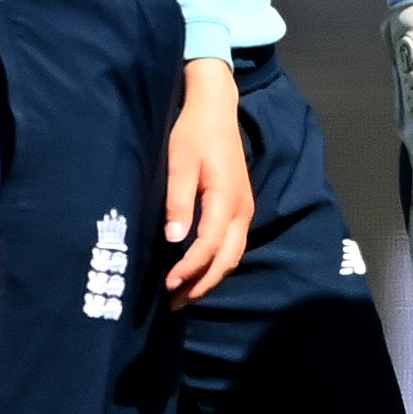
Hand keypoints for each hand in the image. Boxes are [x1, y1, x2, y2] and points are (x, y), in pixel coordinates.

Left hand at [159, 57, 252, 304]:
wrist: (217, 109)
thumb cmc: (194, 134)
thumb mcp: (180, 164)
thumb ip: (179, 202)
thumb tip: (175, 239)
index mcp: (226, 200)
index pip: (209, 246)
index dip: (189, 269)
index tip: (168, 285)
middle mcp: (241, 211)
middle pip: (227, 259)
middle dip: (202, 284)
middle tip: (175, 304)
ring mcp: (244, 210)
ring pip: (232, 255)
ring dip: (210, 277)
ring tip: (185, 294)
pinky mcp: (240, 208)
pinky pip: (233, 245)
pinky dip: (217, 263)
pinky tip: (198, 269)